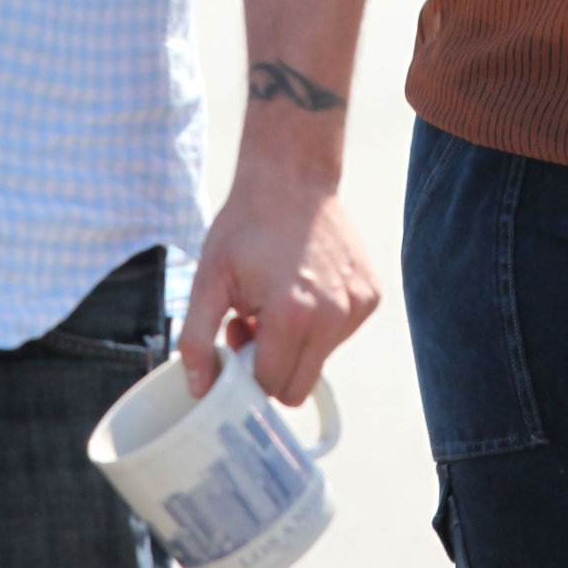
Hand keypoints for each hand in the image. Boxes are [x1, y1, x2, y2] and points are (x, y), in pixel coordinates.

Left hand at [177, 161, 379, 405]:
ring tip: (276, 299)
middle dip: (271, 365)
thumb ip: (197, 339)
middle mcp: (334, 315)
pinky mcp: (370, 295)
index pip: (270, 386)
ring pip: (320, 362)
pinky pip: (340, 336)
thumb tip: (200, 390)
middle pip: (298, 387)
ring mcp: (358, 305)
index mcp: (293, 315)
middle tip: (253, 322)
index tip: (237, 333)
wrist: (291, 178)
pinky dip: (319, 325)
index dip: (246, 368)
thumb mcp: (208, 280)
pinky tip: (302, 287)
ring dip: (295, 345)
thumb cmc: (246, 226)